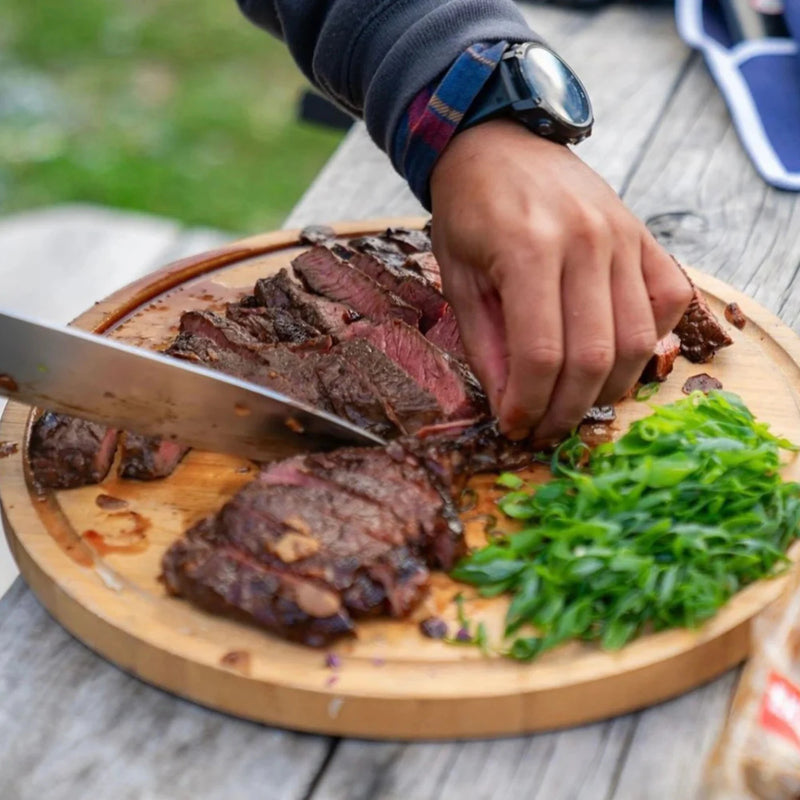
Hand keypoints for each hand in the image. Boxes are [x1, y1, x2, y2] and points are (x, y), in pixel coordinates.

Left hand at [429, 119, 691, 442]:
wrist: (499, 143)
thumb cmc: (469, 211)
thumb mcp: (459, 279)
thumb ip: (486, 346)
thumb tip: (510, 408)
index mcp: (528, 249)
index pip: (541, 354)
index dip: (528, 404)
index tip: (515, 427)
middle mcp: (586, 241)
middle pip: (594, 357)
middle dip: (566, 410)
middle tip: (543, 429)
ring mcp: (624, 236)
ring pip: (636, 341)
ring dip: (607, 390)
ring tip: (574, 403)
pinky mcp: (644, 236)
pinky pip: (668, 302)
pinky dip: (647, 343)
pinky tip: (612, 357)